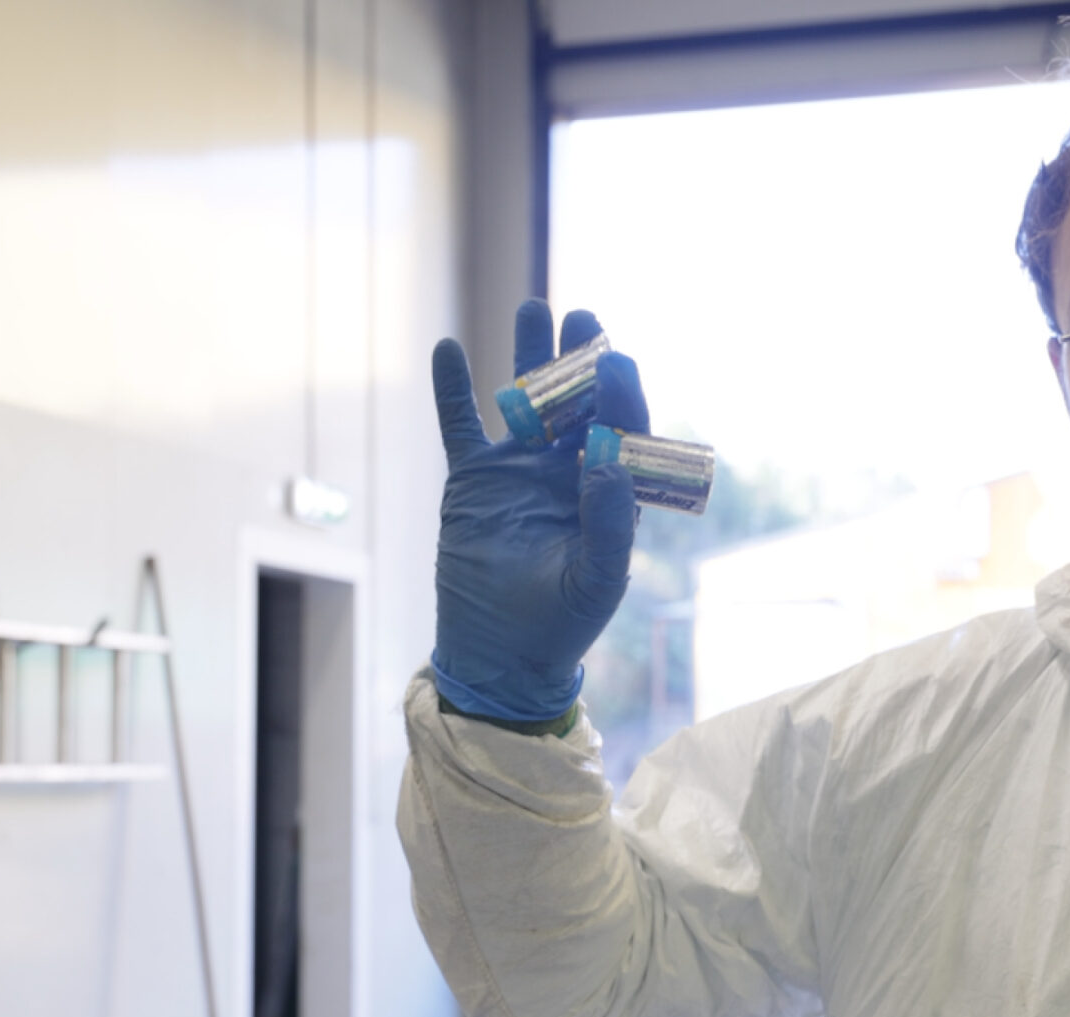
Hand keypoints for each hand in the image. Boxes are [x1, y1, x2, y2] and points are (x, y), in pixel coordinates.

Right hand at [428, 300, 649, 723]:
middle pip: (578, 400)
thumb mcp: (595, 581)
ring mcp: (518, 469)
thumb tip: (608, 455)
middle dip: (582, 358)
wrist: (499, 654)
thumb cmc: (560, 624)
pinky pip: (460, 425)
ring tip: (533, 309)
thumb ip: (609, 523)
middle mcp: (566, 470)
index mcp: (607, 490)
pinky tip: (449, 348)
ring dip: (529, 355)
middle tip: (583, 317)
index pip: (620, 429)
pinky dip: (453, 389)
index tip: (616, 365)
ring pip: (526, 400)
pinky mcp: (473, 478)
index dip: (620, 396)